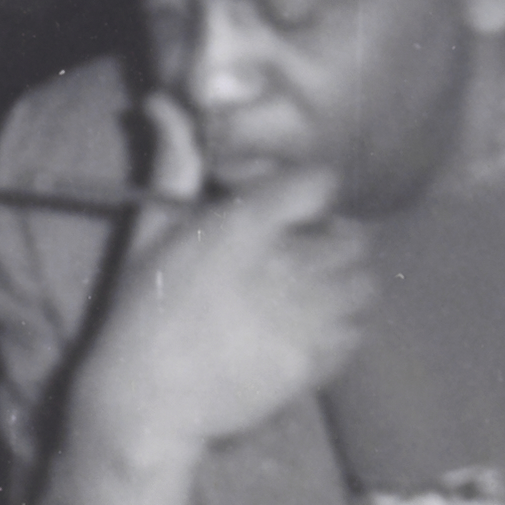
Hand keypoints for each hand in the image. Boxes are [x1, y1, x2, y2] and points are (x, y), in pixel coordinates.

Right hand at [66, 157, 367, 482]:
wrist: (147, 403)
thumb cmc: (139, 312)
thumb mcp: (148, 230)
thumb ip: (170, 163)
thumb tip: (161, 101)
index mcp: (246, 226)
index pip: (321, 182)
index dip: (313, 192)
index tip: (294, 208)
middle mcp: (288, 266)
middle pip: (354, 237)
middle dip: (333, 241)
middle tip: (303, 255)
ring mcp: (308, 318)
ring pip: (365, 286)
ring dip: (345, 286)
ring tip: (311, 295)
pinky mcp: (317, 362)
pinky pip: (358, 335)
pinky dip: (343, 330)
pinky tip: (308, 332)